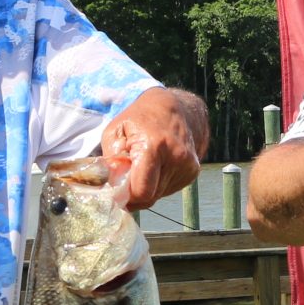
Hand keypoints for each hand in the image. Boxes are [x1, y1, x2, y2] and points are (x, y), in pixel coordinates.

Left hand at [101, 89, 203, 211]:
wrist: (171, 108)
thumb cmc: (138, 119)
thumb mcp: (114, 133)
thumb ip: (110, 164)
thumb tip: (111, 190)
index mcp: (154, 146)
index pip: (142, 192)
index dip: (127, 195)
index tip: (118, 188)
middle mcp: (176, 157)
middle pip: (150, 197)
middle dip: (135, 192)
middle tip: (128, 175)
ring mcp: (188, 165)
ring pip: (159, 195)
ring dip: (147, 187)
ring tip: (144, 165)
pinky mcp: (193, 171)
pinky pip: (169, 190)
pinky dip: (158, 183)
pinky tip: (157, 166)